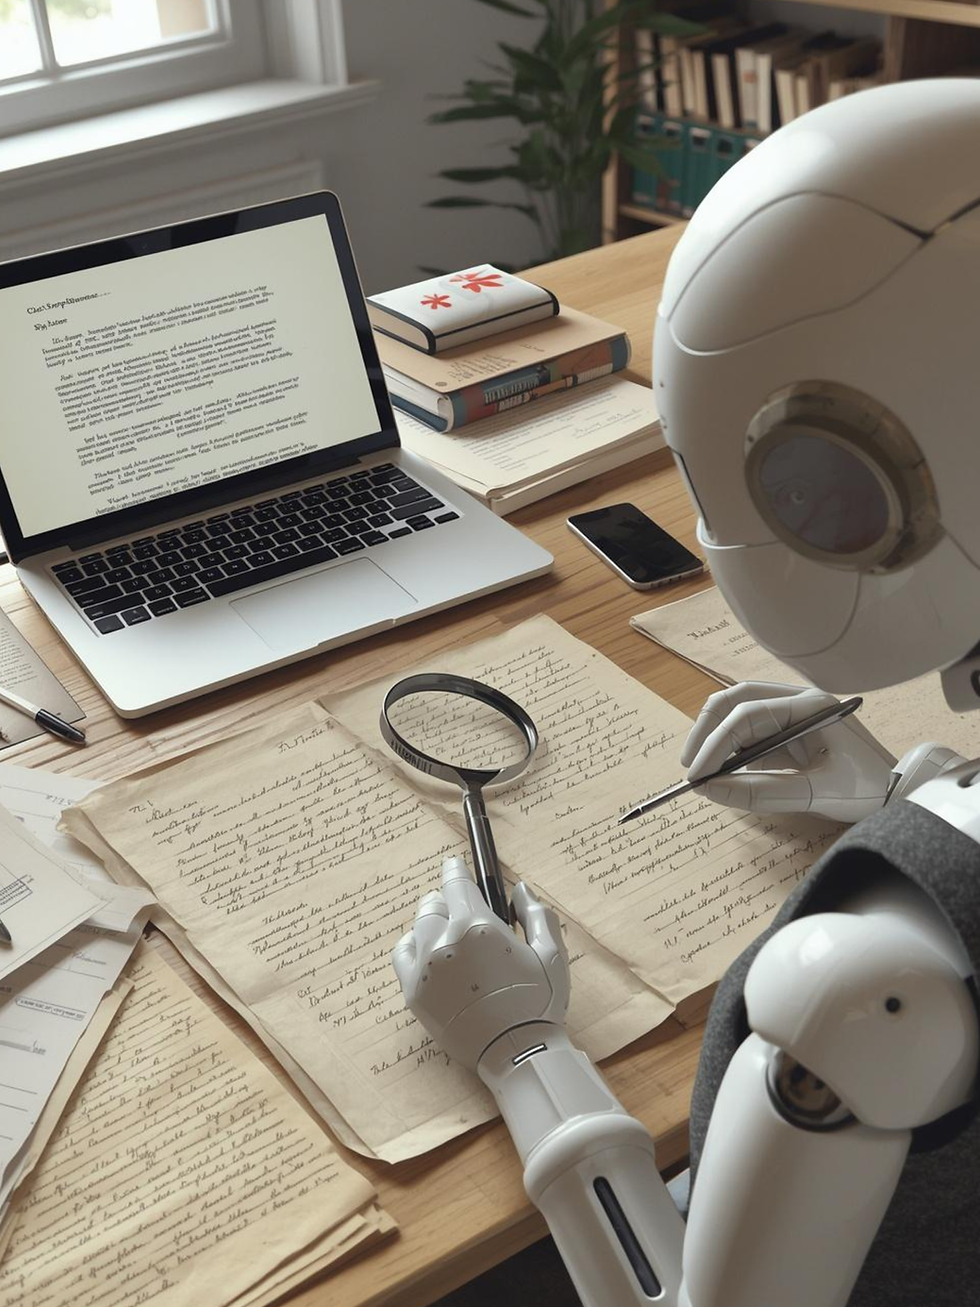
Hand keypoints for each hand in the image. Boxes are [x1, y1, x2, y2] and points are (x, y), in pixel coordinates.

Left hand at [392, 856, 569, 1071]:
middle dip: (444, 897)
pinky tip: (422, 946)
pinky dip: (411, 944)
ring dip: (430, 919)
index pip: (456, 883)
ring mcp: (427, 968)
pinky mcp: (414, 992)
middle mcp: (446, 941)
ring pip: (418, 927)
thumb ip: (536, 914)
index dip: (455, 870)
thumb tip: (521, 888)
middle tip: (453, 900)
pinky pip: (402, 955)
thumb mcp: (551, 953)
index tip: (454, 864)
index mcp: (479, 926)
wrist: (517, 1052)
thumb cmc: (539, 1003)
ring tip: (441, 923)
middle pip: (434, 903)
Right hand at [681, 681, 896, 822]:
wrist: (899, 794)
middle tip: (689, 767)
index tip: (697, 775)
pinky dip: (731, 753)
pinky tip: (722, 774)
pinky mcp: (789, 734)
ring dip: (716, 740)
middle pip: (736, 701)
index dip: (715, 744)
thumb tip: (711, 790)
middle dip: (706, 731)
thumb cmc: (866, 789)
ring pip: (739, 716)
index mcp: (809, 706)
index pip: (747, 715)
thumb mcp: (814, 794)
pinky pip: (750, 736)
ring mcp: (792, 716)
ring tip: (702, 772)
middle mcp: (797, 702)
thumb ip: (761, 793)